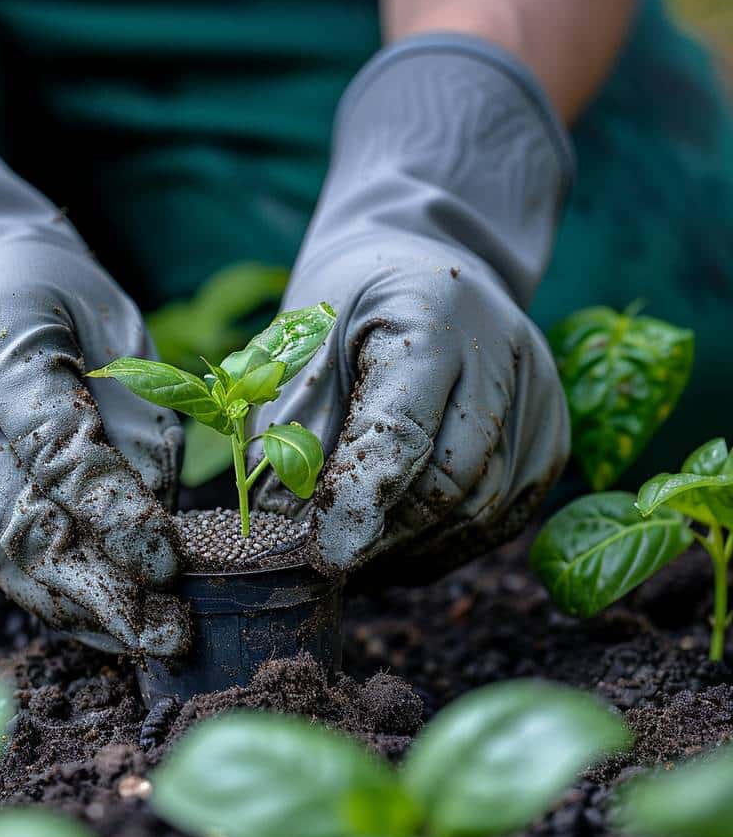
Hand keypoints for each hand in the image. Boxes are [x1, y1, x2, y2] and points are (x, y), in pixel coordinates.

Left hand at [252, 37, 572, 579]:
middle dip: (384, 536)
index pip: (402, 430)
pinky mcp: (551, 430)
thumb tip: (285, 526)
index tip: (321, 553)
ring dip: (417, 550)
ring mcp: (539, 393)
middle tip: (330, 566)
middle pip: (451, 480)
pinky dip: (451, 545)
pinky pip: (507, 513)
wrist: (420, 270)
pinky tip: (404, 552)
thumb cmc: (346, 308)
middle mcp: (502, 352)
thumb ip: (293, 429)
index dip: (359, 503)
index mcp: (432, 315)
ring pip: (485, 508)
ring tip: (360, 564)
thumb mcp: (301, 346)